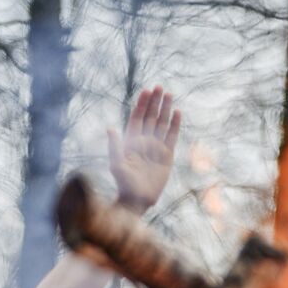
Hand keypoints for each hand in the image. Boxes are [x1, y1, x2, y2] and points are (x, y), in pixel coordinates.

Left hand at [108, 87, 181, 214]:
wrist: (138, 200)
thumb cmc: (124, 184)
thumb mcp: (116, 165)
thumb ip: (115, 146)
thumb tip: (110, 128)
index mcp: (131, 140)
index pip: (138, 117)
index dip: (142, 104)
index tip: (146, 90)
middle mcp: (144, 141)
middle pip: (151, 116)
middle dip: (155, 102)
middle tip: (159, 87)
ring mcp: (156, 147)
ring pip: (162, 123)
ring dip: (165, 109)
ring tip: (169, 94)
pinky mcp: (167, 155)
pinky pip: (172, 136)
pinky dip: (174, 124)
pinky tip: (177, 112)